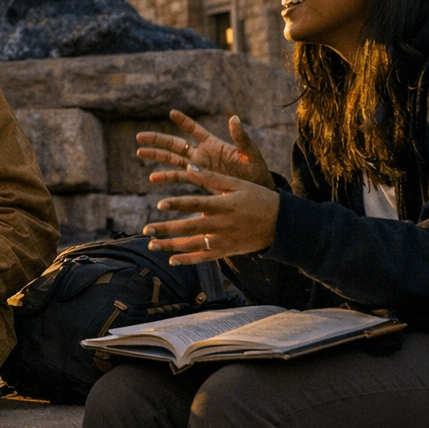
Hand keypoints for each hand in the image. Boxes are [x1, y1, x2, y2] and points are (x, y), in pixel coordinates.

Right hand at [136, 110, 274, 189]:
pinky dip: (166, 177)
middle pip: (175, 144)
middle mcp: (203, 153)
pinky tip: (152, 178)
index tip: (172, 113)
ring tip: (139, 152)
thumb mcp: (250, 154)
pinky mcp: (199, 180)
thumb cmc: (256, 172)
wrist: (257, 192)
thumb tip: (234, 118)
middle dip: (158, 140)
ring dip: (156, 156)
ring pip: (173, 159)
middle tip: (140, 137)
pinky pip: (179, 177)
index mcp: (214, 144)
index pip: (195, 130)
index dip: (184, 122)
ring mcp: (199, 167)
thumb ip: (241, 138)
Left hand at [141, 166, 279, 263]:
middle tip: (146, 229)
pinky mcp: (227, 250)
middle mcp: (222, 224)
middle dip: (167, 229)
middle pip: (190, 227)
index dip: (178, 204)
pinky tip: (172, 260)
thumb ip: (211, 177)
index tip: (159, 204)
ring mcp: (224, 240)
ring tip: (152, 245)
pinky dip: (188, 260)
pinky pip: (205, 257)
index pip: (197, 204)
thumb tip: (189, 167)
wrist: (282, 224)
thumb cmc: (258, 198)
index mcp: (224, 204)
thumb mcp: (237, 183)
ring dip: (171, 246)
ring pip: (194, 245)